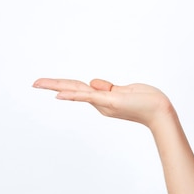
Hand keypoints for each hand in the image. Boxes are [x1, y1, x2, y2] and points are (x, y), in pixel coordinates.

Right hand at [32, 78, 174, 128]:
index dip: (65, 85)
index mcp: (102, 99)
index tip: (50, 84)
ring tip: (38, 83)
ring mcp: (103, 103)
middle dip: (52, 85)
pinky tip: (59, 95)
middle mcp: (99, 102)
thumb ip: (108, 87)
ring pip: (76, 91)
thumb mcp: (125, 90)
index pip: (80, 89)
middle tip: (33, 82)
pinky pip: (88, 97)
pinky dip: (73, 95)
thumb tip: (92, 82)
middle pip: (72, 89)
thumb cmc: (147, 101)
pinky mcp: (110, 101)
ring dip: (56, 86)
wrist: (160, 111)